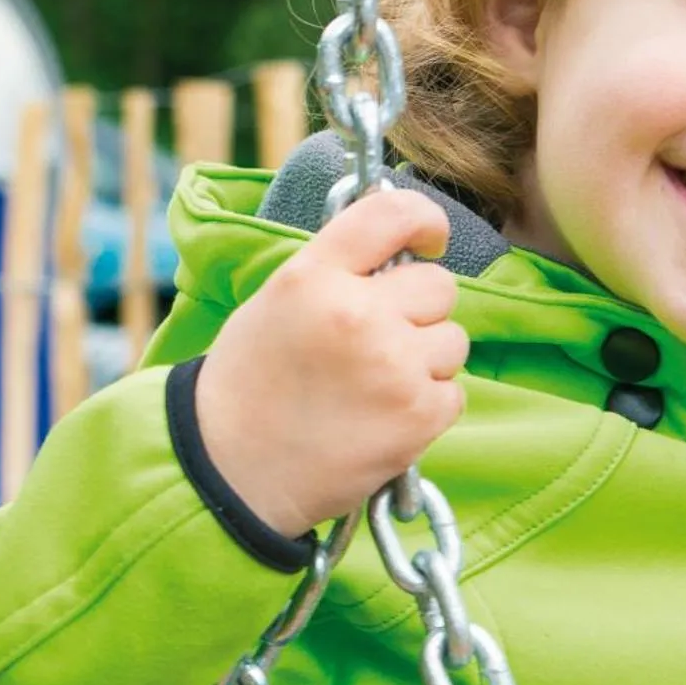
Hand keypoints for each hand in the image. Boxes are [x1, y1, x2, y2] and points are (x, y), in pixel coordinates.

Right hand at [197, 188, 468, 536]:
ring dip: (425, 360)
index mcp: (315, 276)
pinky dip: (426, 406)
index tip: (430, 239)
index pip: (393, 213)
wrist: (233, 471)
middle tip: (380, 340)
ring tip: (376, 385)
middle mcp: (358, 313)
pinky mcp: (418, 416)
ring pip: (453, 340)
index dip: (425, 220)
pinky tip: (382, 417)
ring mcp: (394, 366)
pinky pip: (453, 393)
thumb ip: (336, 270)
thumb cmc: (251, 385)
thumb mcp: (276, 301)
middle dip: (419, 309)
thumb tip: (399, 250)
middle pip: (439, 285)